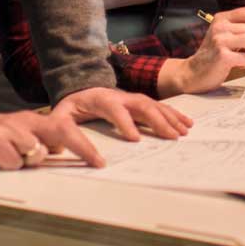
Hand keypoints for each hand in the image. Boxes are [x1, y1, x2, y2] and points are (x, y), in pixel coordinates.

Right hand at [0, 110, 100, 169]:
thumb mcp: (16, 138)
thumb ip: (37, 142)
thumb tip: (58, 151)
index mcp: (31, 121)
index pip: (65, 129)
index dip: (84, 145)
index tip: (99, 162)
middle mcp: (23, 122)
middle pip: (62, 131)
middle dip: (82, 147)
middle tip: (95, 162)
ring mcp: (8, 129)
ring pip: (36, 151)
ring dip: (30, 161)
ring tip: (9, 159)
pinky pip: (13, 161)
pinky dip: (8, 166)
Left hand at [53, 86, 191, 148]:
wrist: (78, 88)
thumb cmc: (70, 108)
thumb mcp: (59, 119)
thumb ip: (66, 134)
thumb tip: (83, 157)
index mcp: (99, 99)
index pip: (113, 108)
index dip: (124, 122)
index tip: (135, 138)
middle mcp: (119, 96)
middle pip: (141, 104)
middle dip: (157, 120)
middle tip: (171, 137)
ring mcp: (130, 98)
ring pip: (153, 104)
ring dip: (170, 117)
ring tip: (183, 132)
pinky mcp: (137, 103)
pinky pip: (158, 106)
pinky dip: (173, 114)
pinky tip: (185, 123)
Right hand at [158, 8, 244, 95]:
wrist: (193, 72)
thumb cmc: (211, 55)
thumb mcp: (224, 36)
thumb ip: (242, 32)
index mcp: (221, 18)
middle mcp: (220, 26)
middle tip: (243, 50)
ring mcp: (220, 40)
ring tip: (241, 56)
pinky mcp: (223, 56)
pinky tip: (235, 64)